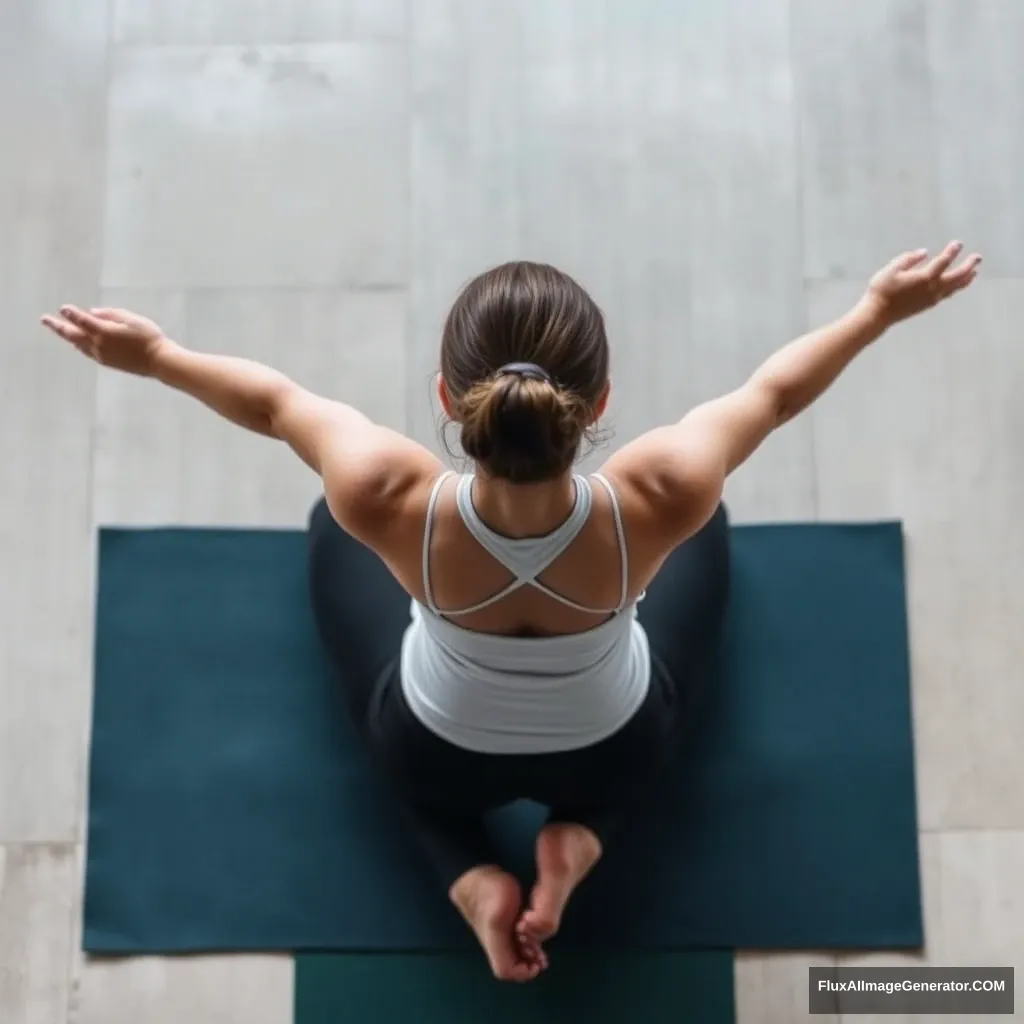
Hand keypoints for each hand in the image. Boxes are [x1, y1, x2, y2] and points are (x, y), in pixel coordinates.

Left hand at [40, 305, 171, 376]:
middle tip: (44, 320)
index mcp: (103, 331)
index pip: (81, 319)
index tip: (63, 308)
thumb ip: (112, 314)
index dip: (71, 313)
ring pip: (78, 345)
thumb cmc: (149, 337)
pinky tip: (78, 344)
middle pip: (72, 334)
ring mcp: (101, 355)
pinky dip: (79, 346)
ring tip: (60, 330)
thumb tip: (94, 313)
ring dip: (68, 337)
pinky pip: (87, 352)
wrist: (159, 361)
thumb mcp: (132, 319)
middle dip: (57, 326)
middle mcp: (98, 344)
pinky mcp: (107, 363)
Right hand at [862, 241, 981, 327]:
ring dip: (966, 279)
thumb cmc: (881, 290)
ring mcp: (932, 298)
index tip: (958, 243)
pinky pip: (948, 294)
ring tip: (974, 272)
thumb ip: (908, 259)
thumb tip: (924, 252)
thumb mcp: (891, 269)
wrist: (877, 314)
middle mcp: (933, 288)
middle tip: (978, 257)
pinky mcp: (928, 305)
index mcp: (925, 277)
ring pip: (955, 287)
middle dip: (969, 265)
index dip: (952, 251)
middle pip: (958, 276)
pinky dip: (956, 288)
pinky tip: (957, 285)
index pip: (944, 261)